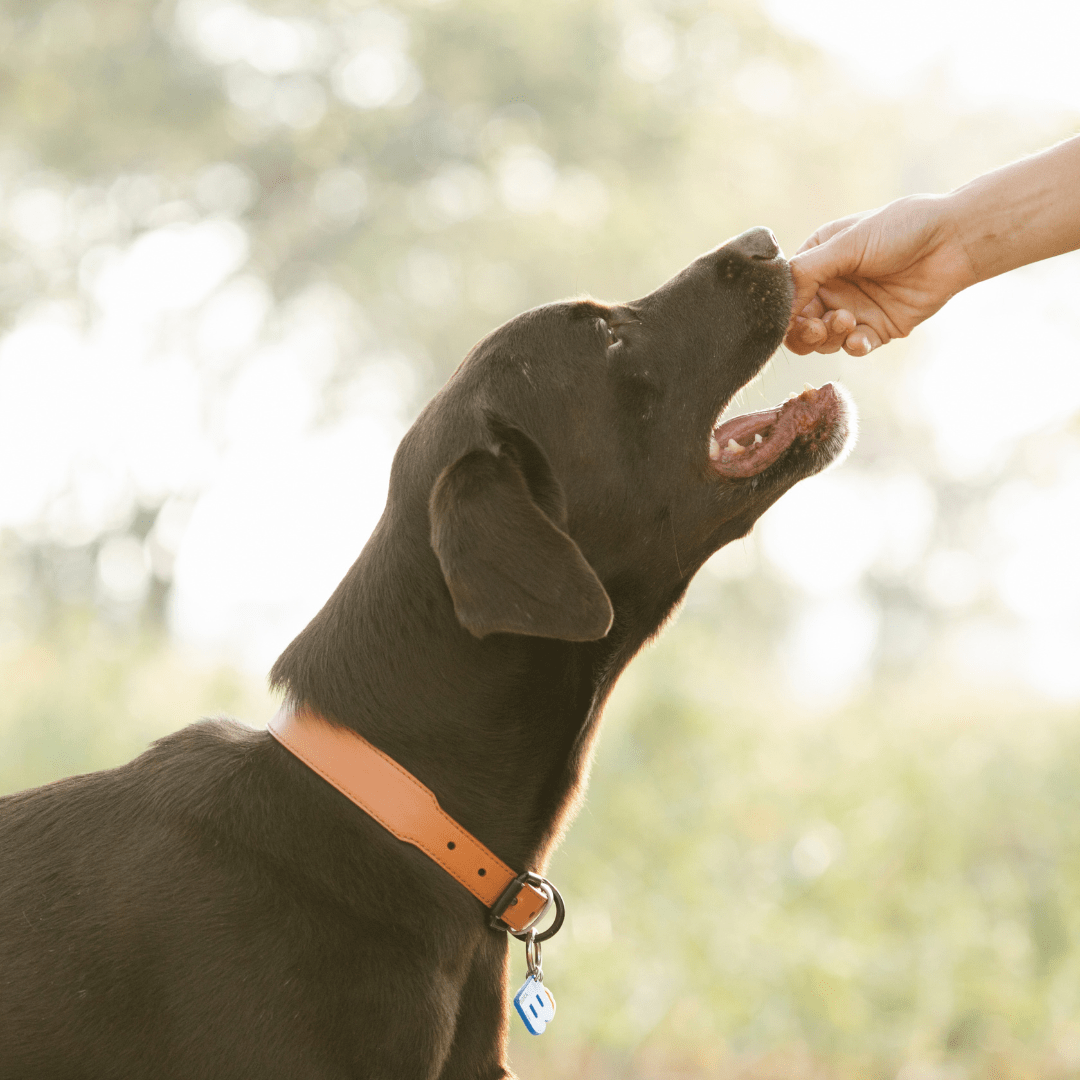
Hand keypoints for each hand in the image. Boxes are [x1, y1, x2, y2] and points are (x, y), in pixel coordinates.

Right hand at [785, 194, 979, 355]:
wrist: (953, 241)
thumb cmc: (901, 229)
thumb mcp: (846, 244)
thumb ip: (807, 272)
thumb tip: (777, 303)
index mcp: (818, 261)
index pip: (787, 294)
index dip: (783, 310)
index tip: (787, 318)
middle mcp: (832, 287)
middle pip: (799, 324)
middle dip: (803, 331)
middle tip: (817, 327)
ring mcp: (854, 310)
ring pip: (823, 340)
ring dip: (829, 336)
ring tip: (847, 321)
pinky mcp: (877, 329)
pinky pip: (854, 347)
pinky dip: (853, 346)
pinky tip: (860, 338)